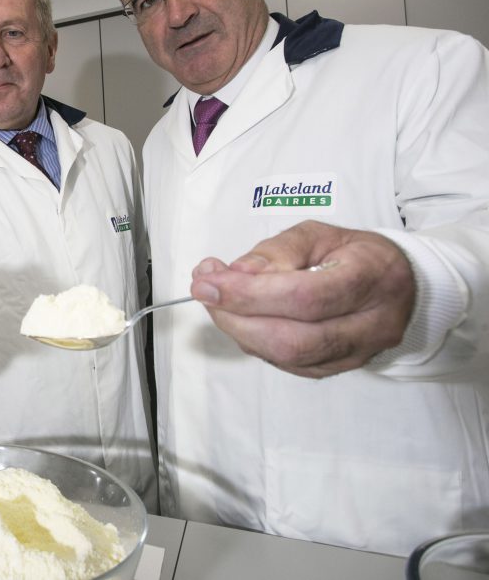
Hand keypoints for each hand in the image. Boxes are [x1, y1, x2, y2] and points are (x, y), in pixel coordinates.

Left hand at [189, 220, 415, 377]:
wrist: (398, 285)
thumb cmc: (353, 255)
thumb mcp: (318, 235)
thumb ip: (277, 251)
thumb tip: (234, 274)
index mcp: (373, 278)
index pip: (305, 296)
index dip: (249, 293)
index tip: (207, 281)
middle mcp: (373, 324)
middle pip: (294, 337)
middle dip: (236, 317)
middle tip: (205, 291)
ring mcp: (359, 353)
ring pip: (288, 357)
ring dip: (240, 330)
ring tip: (218, 300)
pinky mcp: (339, 368)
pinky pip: (288, 364)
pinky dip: (255, 342)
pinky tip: (241, 318)